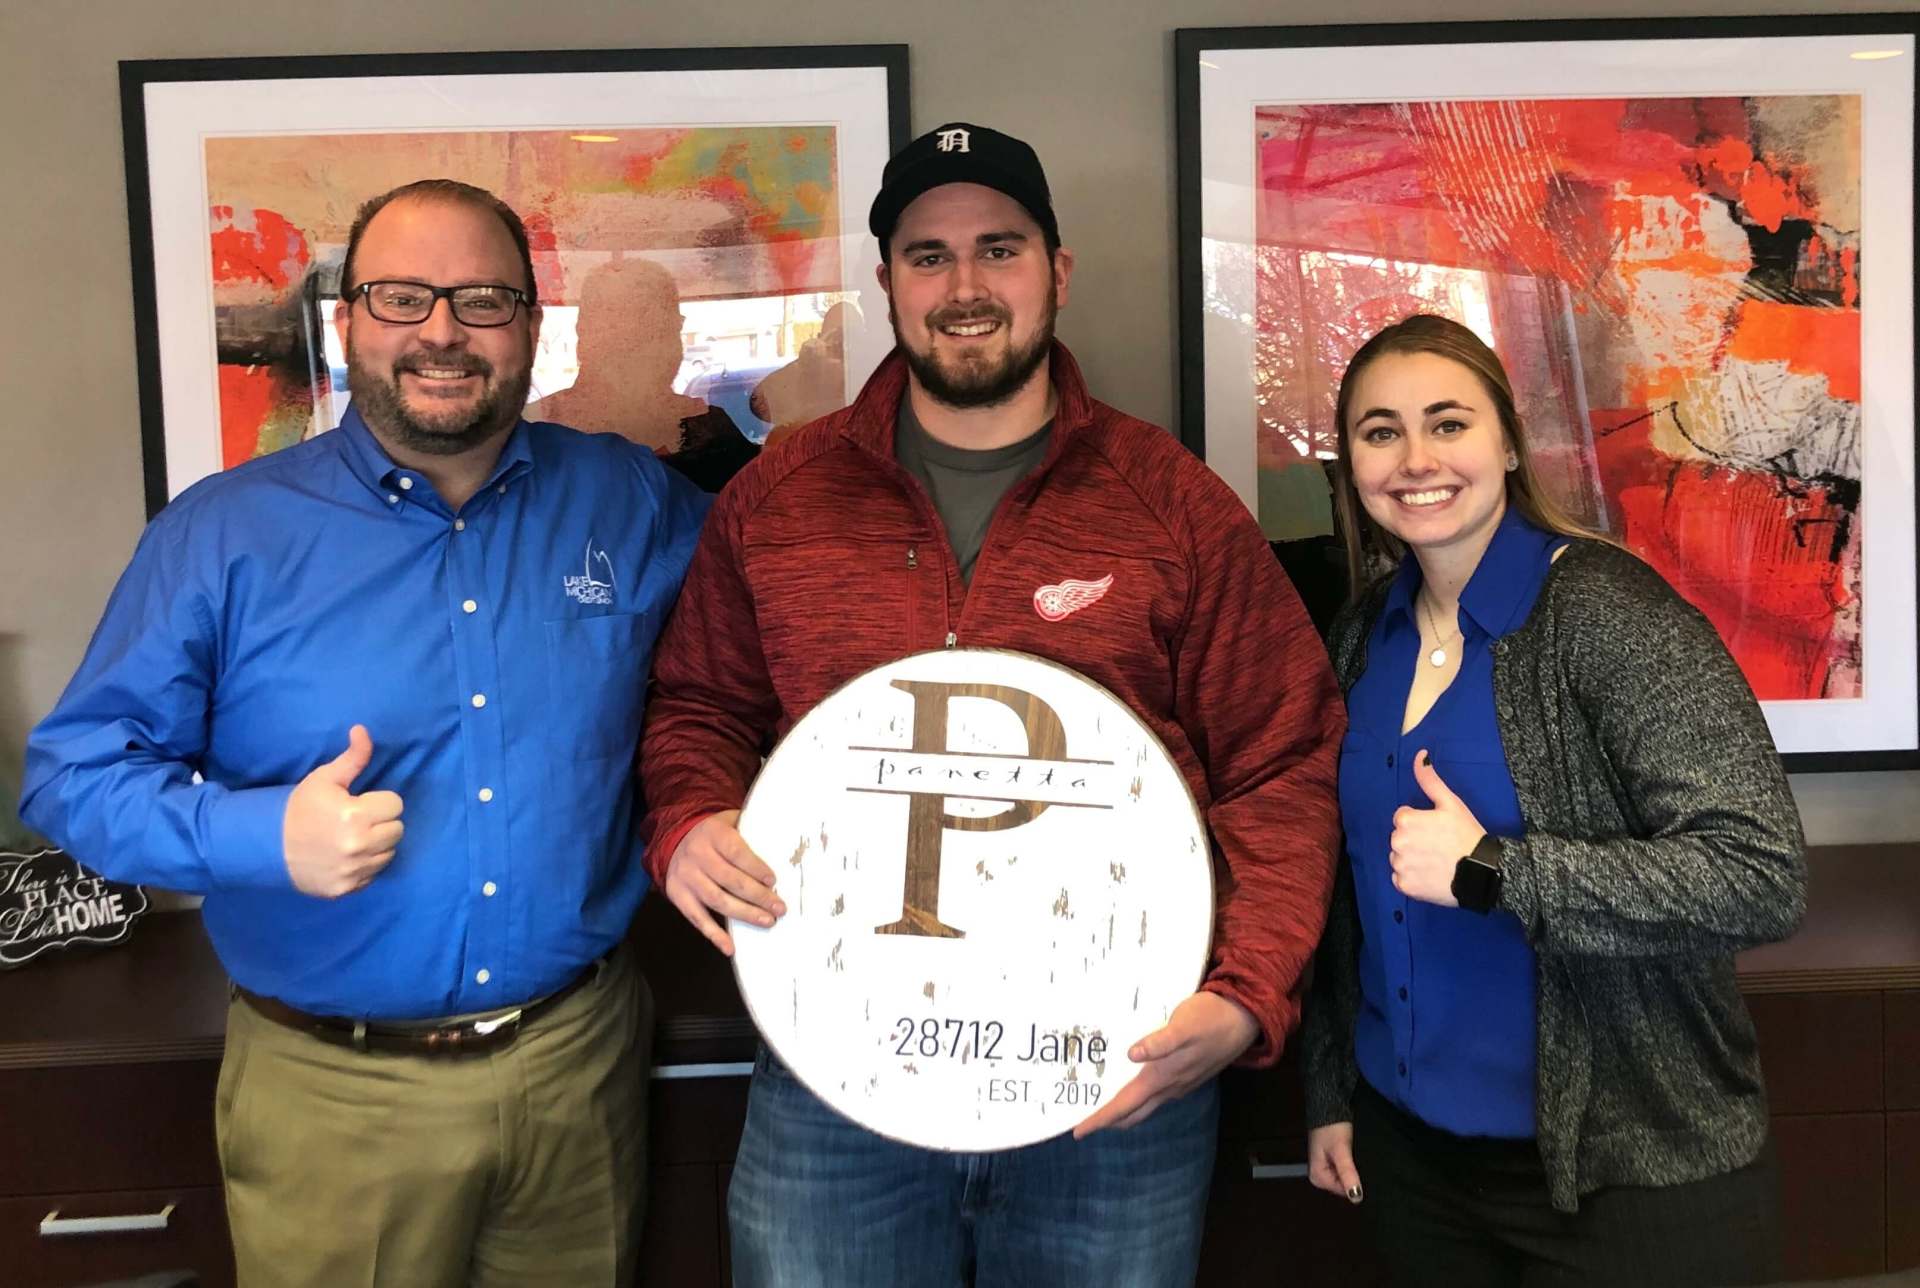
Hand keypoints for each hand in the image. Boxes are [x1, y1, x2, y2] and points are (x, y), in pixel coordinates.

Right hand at [282, 725, 403, 897]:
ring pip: (389, 853)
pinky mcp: (348, 888)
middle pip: (397, 830)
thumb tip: (363, 730)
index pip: (396, 805)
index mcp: (356, 815)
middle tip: (359, 820)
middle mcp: (359, 845)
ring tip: (354, 837)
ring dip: (377, 844)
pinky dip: (366, 865)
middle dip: (382, 822)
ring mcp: (354, 870)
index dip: (380, 801)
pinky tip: (347, 855)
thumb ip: (353, 758)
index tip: (362, 802)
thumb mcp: (324, 779)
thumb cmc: (300, 808)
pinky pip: (374, 874)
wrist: (267, 846)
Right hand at [662, 810, 785, 955]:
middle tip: (779, 908)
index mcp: (714, 835)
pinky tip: (730, 947)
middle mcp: (697, 855)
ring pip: (716, 899)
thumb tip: (785, 847)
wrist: (676, 839)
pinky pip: (696, 918)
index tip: (774, 881)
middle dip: (757, 896)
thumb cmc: (716, 834)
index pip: (736, 852)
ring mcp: (686, 877)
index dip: (755, 868)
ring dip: (743, 914)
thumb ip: (752, 830)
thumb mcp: (731, 822)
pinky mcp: (677, 895)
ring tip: (767, 921)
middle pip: (729, 879)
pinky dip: (713, 935)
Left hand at [1072, 991, 1257, 1137]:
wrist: (1244, 1019)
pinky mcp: (1187, 1074)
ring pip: (1145, 1105)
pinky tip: (1132, 1080)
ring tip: (1101, 1102)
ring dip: (1123, 1108)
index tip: (1078, 1131)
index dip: (1101, 1120)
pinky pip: (1156, 1094)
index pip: (1125, 1106)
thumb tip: (1131, 1054)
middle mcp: (1170, 1087)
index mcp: (1163, 1078)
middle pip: (1133, 1113)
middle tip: (1084, 1120)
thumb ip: (1159, 1042)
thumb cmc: (1210, 1019)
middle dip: (1108, 1119)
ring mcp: (1180, 1083)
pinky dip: (1138, 1095)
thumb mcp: (1183, 1026)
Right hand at [1307, 1122, 1363, 1202]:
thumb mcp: (1341, 1151)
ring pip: (1345, 1178)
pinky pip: (1344, 1170)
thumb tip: (1356, 1198)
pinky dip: (1350, 1164)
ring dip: (1352, 1169)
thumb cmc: (1331, 1127)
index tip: (1359, 1168)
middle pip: (1343, 1186)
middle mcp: (1318, 1175)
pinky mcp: (1330, 1161)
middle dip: (1352, 1175)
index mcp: (1317, 1177)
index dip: (1354, 1182)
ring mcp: (1324, 1168)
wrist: (1328, 1108)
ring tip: (1354, 1156)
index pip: (1343, 1192)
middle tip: (1355, 1159)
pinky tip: (1352, 1155)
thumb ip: (1347, 1174)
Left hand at [1387, 750, 1486, 906]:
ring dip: (1412, 860)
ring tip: (1436, 861)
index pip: (1403, 818)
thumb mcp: (1450, 803)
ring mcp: (1400, 866)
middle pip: (1399, 838)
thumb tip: (1420, 754)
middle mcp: (1397, 843)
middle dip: (1415, 840)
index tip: (1437, 830)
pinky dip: (1412, 879)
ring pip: (1399, 858)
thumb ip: (1430, 780)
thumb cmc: (1467, 835)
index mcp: (1405, 821)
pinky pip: (1401, 879)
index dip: (1421, 822)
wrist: (1482, 873)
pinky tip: (1431, 875)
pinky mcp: (1404, 886)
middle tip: (1438, 846)